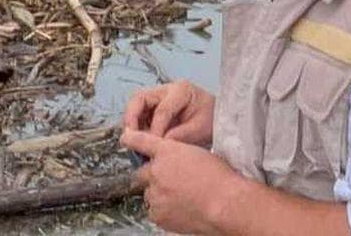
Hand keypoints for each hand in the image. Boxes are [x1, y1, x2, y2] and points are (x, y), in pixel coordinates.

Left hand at [122, 128, 239, 234]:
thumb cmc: (220, 178)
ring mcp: (155, 193)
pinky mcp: (157, 214)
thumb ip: (181, 156)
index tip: (126, 138)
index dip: (132, 139)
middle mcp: (157, 170)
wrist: (224, 203)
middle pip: (143, 173)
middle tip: (173, 182)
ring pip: (151, 194)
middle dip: (153, 177)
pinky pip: (155, 211)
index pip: (143, 141)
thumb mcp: (201, 154)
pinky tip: (183, 209)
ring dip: (161, 194)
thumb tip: (174, 164)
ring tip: (184, 197)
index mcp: (169, 151)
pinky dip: (165, 211)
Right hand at [123, 80, 215, 144]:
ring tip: (134, 141)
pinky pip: (140, 114)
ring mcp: (159, 96)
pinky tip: (141, 140)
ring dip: (132, 123)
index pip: (162, 110)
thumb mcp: (200, 129)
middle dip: (131, 118)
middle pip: (139, 98)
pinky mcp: (154, 106)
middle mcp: (167, 89)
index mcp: (181, 90)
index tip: (154, 145)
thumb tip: (159, 143)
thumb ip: (180, 136)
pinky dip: (137, 126)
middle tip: (130, 138)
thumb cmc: (211, 120)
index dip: (155, 130)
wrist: (217, 117)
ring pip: (136, 105)